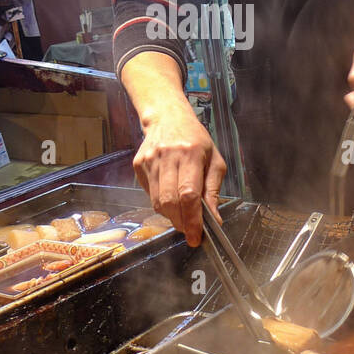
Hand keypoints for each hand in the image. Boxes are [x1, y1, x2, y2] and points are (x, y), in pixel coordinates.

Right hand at [132, 99, 226, 247]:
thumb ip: (213, 190)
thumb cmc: (195, 139)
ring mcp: (150, 161)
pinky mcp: (138, 165)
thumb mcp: (214, 160)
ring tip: (182, 216)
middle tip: (190, 231)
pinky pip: (149, 195)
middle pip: (170, 201)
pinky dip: (161, 204)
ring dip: (171, 216)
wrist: (167, 117)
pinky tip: (170, 197)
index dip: (192, 219)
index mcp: (191, 153)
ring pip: (157, 202)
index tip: (196, 236)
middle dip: (181, 222)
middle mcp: (168, 156)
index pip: (189, 194)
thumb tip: (213, 219)